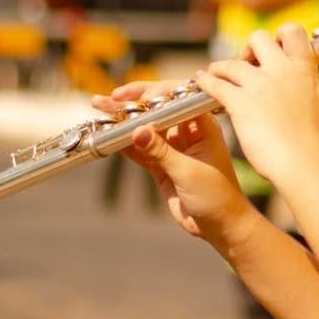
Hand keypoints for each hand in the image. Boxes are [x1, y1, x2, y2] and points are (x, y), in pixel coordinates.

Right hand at [93, 81, 249, 247]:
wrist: (219, 225)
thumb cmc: (216, 195)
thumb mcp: (188, 171)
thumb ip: (161, 151)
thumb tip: (137, 131)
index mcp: (204, 125)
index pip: (179, 99)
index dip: (157, 93)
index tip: (137, 97)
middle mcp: (188, 132)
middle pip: (158, 109)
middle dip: (135, 102)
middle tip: (112, 97)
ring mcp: (174, 147)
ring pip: (145, 128)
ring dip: (123, 120)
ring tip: (99, 106)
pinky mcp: (162, 164)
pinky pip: (139, 149)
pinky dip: (123, 143)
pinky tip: (106, 134)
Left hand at [194, 25, 318, 186]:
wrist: (303, 160)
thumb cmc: (315, 141)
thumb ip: (308, 86)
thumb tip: (305, 83)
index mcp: (304, 69)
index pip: (292, 32)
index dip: (280, 36)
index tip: (274, 48)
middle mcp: (280, 70)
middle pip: (259, 38)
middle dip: (249, 47)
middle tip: (246, 62)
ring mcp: (258, 85)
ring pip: (231, 62)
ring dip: (221, 66)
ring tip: (215, 71)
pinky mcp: (239, 102)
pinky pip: (215, 84)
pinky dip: (206, 81)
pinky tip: (202, 82)